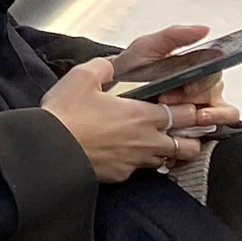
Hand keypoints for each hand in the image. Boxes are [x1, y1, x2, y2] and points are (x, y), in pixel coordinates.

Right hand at [42, 56, 205, 182]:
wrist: (50, 149)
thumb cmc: (66, 114)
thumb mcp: (81, 78)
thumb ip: (102, 67)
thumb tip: (110, 65)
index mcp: (142, 114)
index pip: (187, 115)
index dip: (192, 111)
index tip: (188, 108)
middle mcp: (146, 140)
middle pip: (189, 146)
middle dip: (191, 138)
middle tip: (183, 131)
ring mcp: (135, 161)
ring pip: (168, 160)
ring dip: (167, 152)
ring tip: (155, 143)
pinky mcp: (120, 175)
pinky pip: (138, 170)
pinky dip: (137, 163)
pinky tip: (124, 155)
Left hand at [110, 25, 241, 128]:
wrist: (113, 89)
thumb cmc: (133, 67)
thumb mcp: (148, 46)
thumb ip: (174, 36)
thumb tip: (203, 29)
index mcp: (197, 66)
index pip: (216, 71)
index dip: (203, 80)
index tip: (188, 85)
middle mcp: (204, 86)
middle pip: (217, 93)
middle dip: (194, 98)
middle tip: (168, 100)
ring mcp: (202, 106)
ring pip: (225, 112)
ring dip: (211, 116)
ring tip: (191, 118)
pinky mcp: (197, 125)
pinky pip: (216, 129)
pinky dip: (209, 130)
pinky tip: (190, 130)